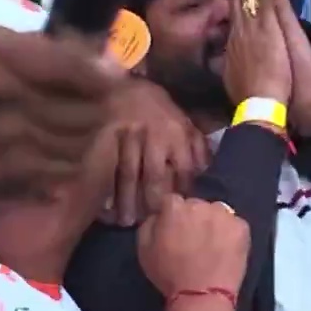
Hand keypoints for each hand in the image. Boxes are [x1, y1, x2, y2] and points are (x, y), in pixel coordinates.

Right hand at [0, 30, 124, 201]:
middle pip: (80, 109)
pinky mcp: (4, 178)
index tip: (115, 78)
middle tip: (98, 107)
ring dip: (87, 138)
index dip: (97, 75)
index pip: (63, 65)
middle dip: (98, 110)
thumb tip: (112, 56)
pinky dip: (71, 165)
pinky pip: (64, 171)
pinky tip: (58, 155)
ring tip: (75, 130)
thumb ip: (56, 51)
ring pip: (78, 143)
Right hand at [97, 80, 211, 226]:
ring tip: (124, 222)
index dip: (182, 192)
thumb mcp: (185, 124)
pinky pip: (107, 165)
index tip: (179, 212)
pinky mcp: (109, 137)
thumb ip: (198, 148)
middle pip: (154, 174)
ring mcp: (130, 137)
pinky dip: (105, 185)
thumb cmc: (161, 112)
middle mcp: (155, 136)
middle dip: (151, 200)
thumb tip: (207, 173)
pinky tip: (104, 204)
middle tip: (147, 223)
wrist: (128, 86)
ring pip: (128, 173)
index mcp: (178, 134)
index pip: (184, 168)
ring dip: (126, 199)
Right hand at [138, 195, 249, 301]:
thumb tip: (158, 214)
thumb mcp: (143, 248)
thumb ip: (149, 223)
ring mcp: (224, 214)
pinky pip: (234, 224)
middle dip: (193, 218)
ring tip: (211, 245)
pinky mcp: (241, 226)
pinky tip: (225, 249)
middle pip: (195, 205)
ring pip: (216, 212)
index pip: (172, 201)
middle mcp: (200, 204)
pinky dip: (230, 233)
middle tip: (193, 239)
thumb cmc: (169, 274)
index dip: (173, 216)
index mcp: (175, 207)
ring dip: (213, 222)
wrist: (202, 295)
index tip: (174, 230)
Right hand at [224, 0, 291, 104]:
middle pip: (238, 2)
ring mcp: (253, 31)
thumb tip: (224, 58)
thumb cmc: (249, 99)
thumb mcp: (232, 79)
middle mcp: (241, 34)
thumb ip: (229, 64)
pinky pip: (264, 2)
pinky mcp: (267, 31)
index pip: (233, 16)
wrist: (259, 107)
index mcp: (234, 46)